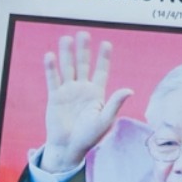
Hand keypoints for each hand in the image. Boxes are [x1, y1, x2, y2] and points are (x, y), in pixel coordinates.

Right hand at [39, 32, 130, 172]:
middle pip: (83, 64)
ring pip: (68, 68)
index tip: (106, 43)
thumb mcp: (105, 120)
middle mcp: (82, 88)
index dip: (104, 58)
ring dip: (67, 54)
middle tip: (83, 34)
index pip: (101, 71)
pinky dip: (51, 68)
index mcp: (97, 93)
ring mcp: (68, 91)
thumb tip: (130, 90)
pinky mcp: (55, 97)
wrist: (69, 147)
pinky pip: (53, 79)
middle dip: (83, 50)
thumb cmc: (89, 136)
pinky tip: (50, 56)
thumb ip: (115, 103)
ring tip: (66, 38)